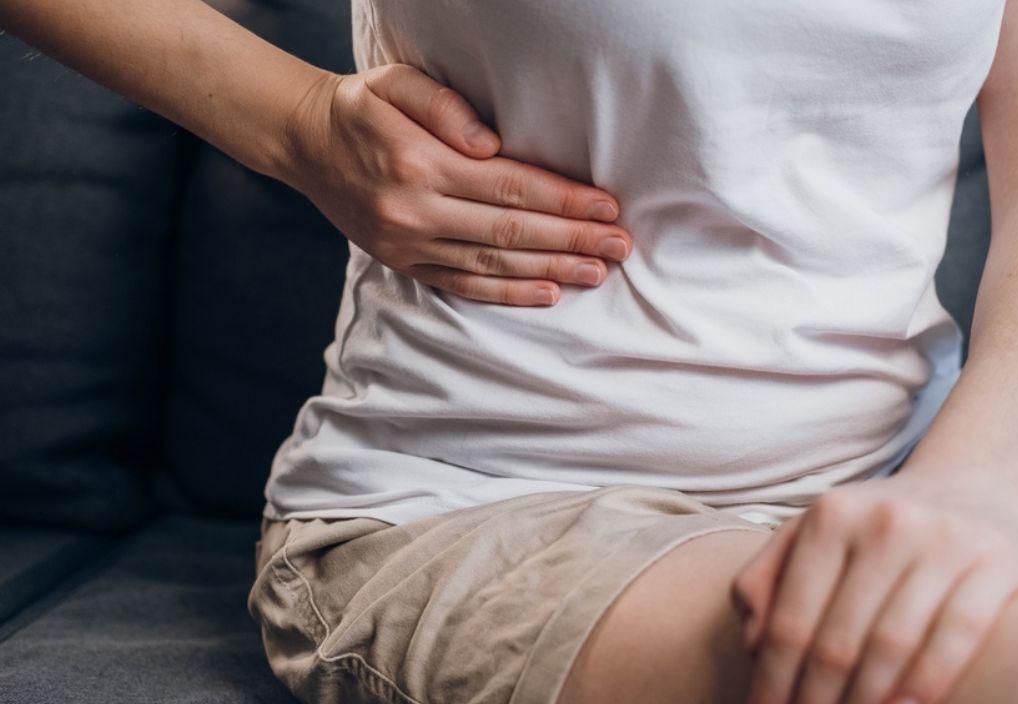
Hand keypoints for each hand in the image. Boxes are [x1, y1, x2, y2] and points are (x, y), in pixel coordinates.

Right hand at [276, 64, 632, 305]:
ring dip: (552, 270)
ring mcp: (408, 244)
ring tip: (598, 270)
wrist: (305, 143)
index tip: (608, 205)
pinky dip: (510, 294)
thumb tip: (492, 143)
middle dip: (573, 239)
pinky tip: (549, 293)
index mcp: (419, 163)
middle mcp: (415, 210)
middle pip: (511, 232)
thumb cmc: (362, 107)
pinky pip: (464, 286)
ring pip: (494, 265)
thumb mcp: (395, 82)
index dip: (564, 199)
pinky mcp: (403, 263)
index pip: (510, 186)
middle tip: (621, 245)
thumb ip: (444, 105)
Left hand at [731, 471, 1017, 703]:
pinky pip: (958, 636)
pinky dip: (928, 682)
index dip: (774, 681)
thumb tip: (754, 644)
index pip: (791, 621)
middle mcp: (886, 522)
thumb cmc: (875, 525)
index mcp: (831, 516)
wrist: (969, 483)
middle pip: (838, 641)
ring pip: (892, 645)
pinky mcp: (998, 561)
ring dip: (865, 702)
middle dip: (816, 701)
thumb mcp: (812, 533)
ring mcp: (945, 540)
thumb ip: (768, 578)